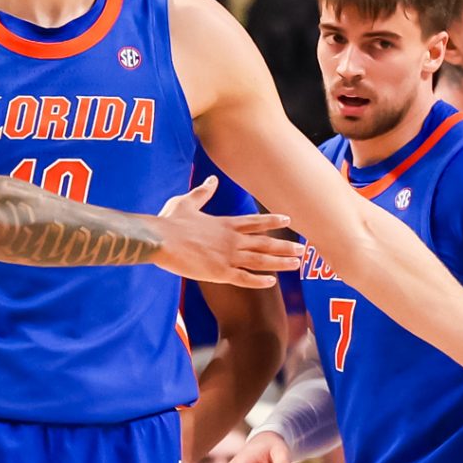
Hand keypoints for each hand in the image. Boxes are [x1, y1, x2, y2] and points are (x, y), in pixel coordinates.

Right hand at [148, 177, 301, 289]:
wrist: (160, 239)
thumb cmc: (170, 222)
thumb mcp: (187, 202)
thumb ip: (203, 192)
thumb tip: (212, 181)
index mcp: (225, 223)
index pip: (255, 222)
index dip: (273, 221)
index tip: (289, 219)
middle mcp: (232, 239)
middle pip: (265, 243)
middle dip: (285, 246)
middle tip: (302, 250)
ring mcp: (228, 256)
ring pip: (261, 260)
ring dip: (280, 262)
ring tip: (296, 264)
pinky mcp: (219, 272)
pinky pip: (244, 278)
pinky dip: (259, 281)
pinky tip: (272, 282)